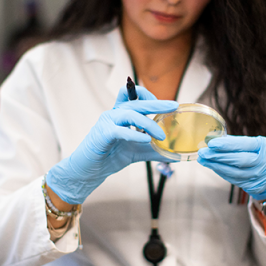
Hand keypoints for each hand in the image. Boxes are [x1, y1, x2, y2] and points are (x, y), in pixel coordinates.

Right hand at [46, 86, 177, 204]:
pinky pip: (120, 131)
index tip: (167, 104)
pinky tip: (145, 140)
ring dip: (148, 123)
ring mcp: (107, 122)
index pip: (134, 96)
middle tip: (173, 106)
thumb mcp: (138, 152)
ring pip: (130, 114)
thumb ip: (155, 150)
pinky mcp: (102, 134)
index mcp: (121, 114)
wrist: (89, 170)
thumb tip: (176, 155)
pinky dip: (134, 135)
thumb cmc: (111, 157)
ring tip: (162, 136)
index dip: (149, 95)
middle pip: (136, 102)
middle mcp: (114, 114)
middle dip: (156, 103)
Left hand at [197, 135, 265, 200]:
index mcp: (265, 147)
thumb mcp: (256, 144)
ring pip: (234, 172)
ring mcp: (258, 176)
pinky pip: (233, 179)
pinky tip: (212, 166)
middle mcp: (264, 162)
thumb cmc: (261, 154)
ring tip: (203, 159)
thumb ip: (238, 142)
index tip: (211, 143)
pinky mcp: (252, 186)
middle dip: (218, 156)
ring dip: (216, 166)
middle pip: (239, 160)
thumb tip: (214, 138)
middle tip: (203, 152)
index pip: (244, 145)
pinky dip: (221, 172)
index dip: (227, 145)